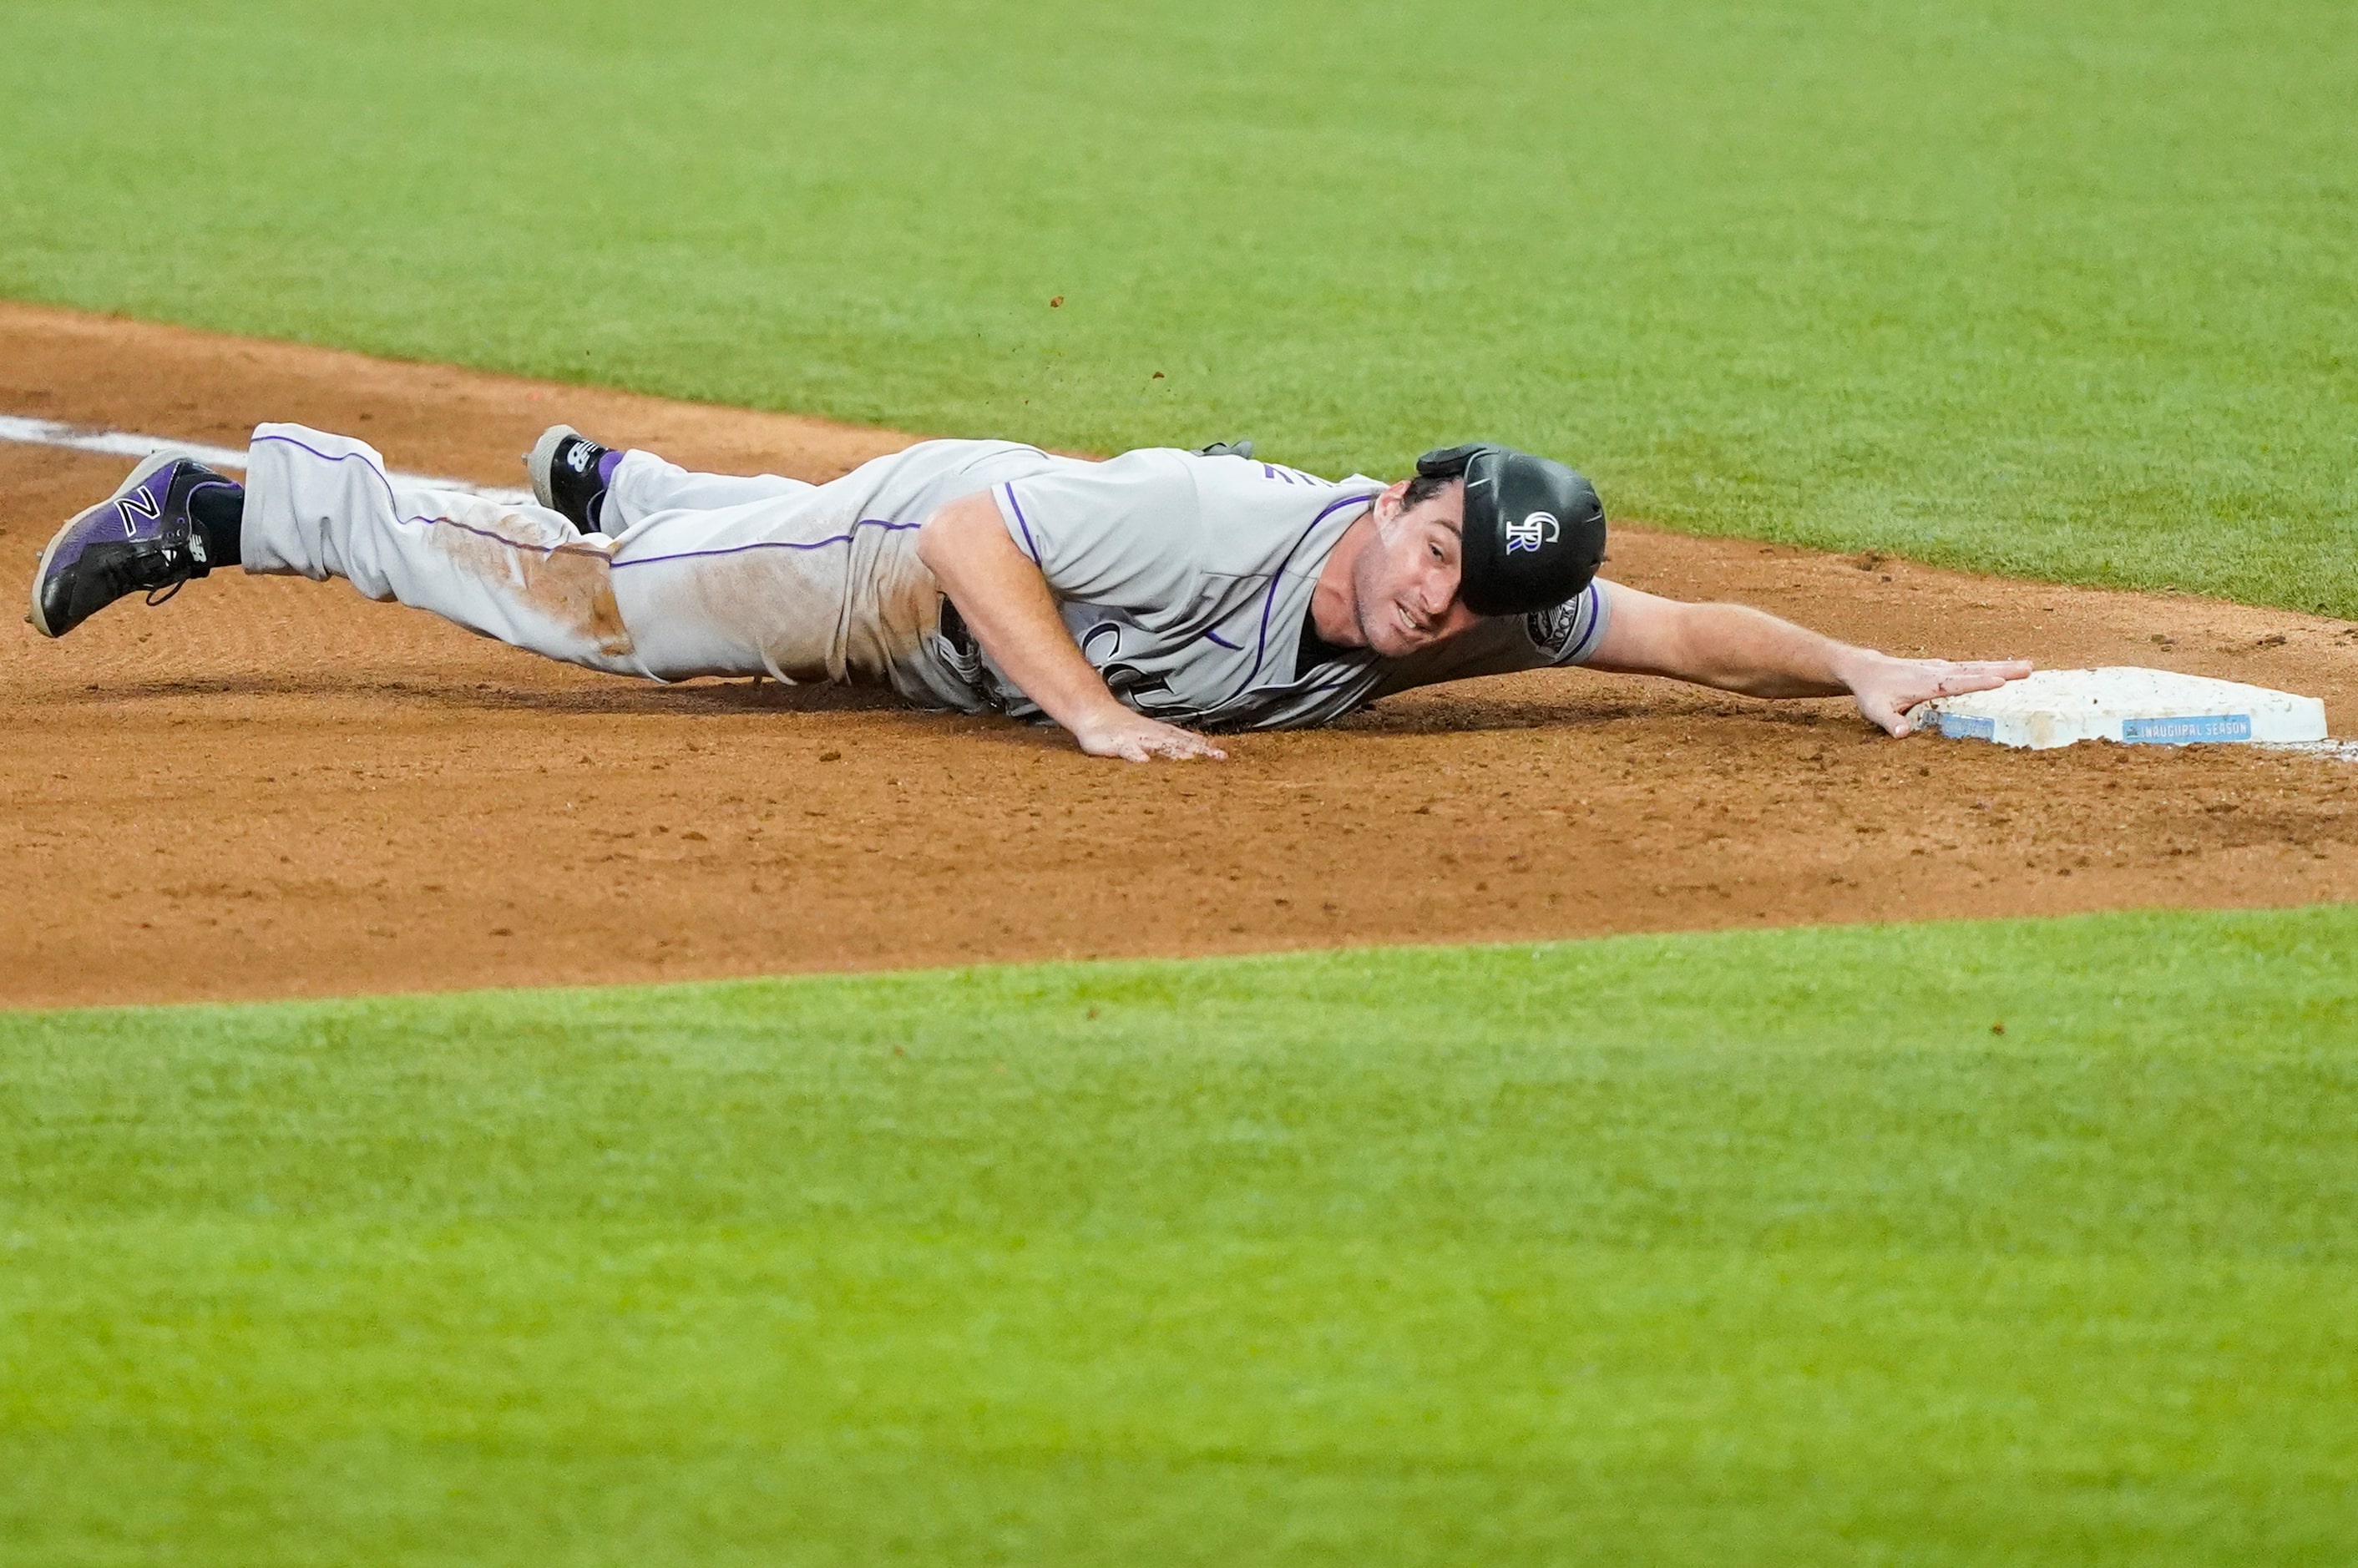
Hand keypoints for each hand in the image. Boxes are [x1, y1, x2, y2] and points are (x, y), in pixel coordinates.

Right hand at [1071, 709, 1228, 762]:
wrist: (1095, 713)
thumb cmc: (1124, 729)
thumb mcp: (1150, 736)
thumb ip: (1169, 744)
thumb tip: (1193, 754)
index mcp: (1162, 734)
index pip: (1188, 740)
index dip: (1206, 748)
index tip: (1224, 758)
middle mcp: (1153, 734)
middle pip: (1180, 742)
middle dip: (1199, 750)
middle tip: (1218, 758)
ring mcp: (1136, 737)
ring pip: (1158, 744)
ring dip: (1174, 751)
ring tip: (1189, 759)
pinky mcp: (1117, 743)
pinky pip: (1128, 750)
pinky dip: (1136, 755)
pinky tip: (1145, 763)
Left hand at [1845, 654, 2032, 735]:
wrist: (1866, 670)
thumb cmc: (1872, 692)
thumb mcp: (1875, 710)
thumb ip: (1889, 722)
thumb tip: (1902, 734)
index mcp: (1926, 683)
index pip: (1956, 683)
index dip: (1978, 683)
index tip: (2001, 682)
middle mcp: (1938, 672)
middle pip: (1974, 670)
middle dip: (2002, 670)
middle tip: (2029, 670)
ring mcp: (1941, 668)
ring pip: (1976, 666)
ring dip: (2002, 666)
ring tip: (2028, 667)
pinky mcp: (1942, 668)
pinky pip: (1970, 667)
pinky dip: (1989, 667)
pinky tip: (2005, 668)